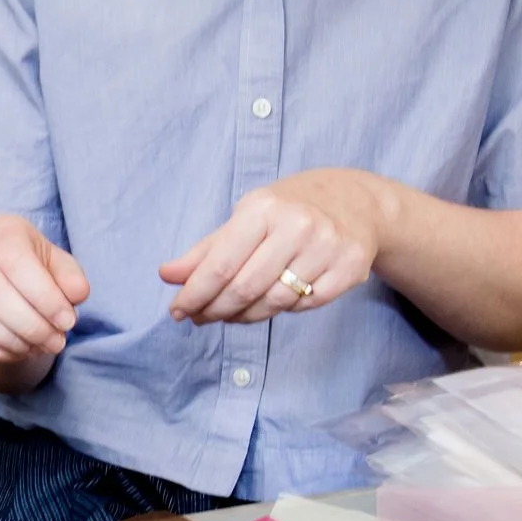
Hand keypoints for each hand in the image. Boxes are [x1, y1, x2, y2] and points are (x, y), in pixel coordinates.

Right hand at [0, 215, 90, 378]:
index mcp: (1, 230)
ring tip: (38, 347)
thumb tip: (77, 293)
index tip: (68, 321)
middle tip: (56, 342)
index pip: (17, 261)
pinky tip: (15, 351)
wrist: (0, 284)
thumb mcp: (59, 268)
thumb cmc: (34, 272)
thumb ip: (70, 278)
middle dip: (30, 325)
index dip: (44, 296)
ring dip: (12, 340)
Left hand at [160, 169, 392, 323]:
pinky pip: (304, 305)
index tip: (177, 311)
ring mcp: (328, 247)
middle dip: (215, 310)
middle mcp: (298, 225)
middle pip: (245, 287)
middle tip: (199, 318)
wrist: (355, 202)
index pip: (220, 265)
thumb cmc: (288, 209)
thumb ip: (206, 250)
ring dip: (244, 316)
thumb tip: (167, 275)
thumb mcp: (246, 217)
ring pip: (274, 302)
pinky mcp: (350, 268)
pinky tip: (269, 304)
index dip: (194, 294)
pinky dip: (282, 310)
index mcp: (264, 208)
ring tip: (229, 314)